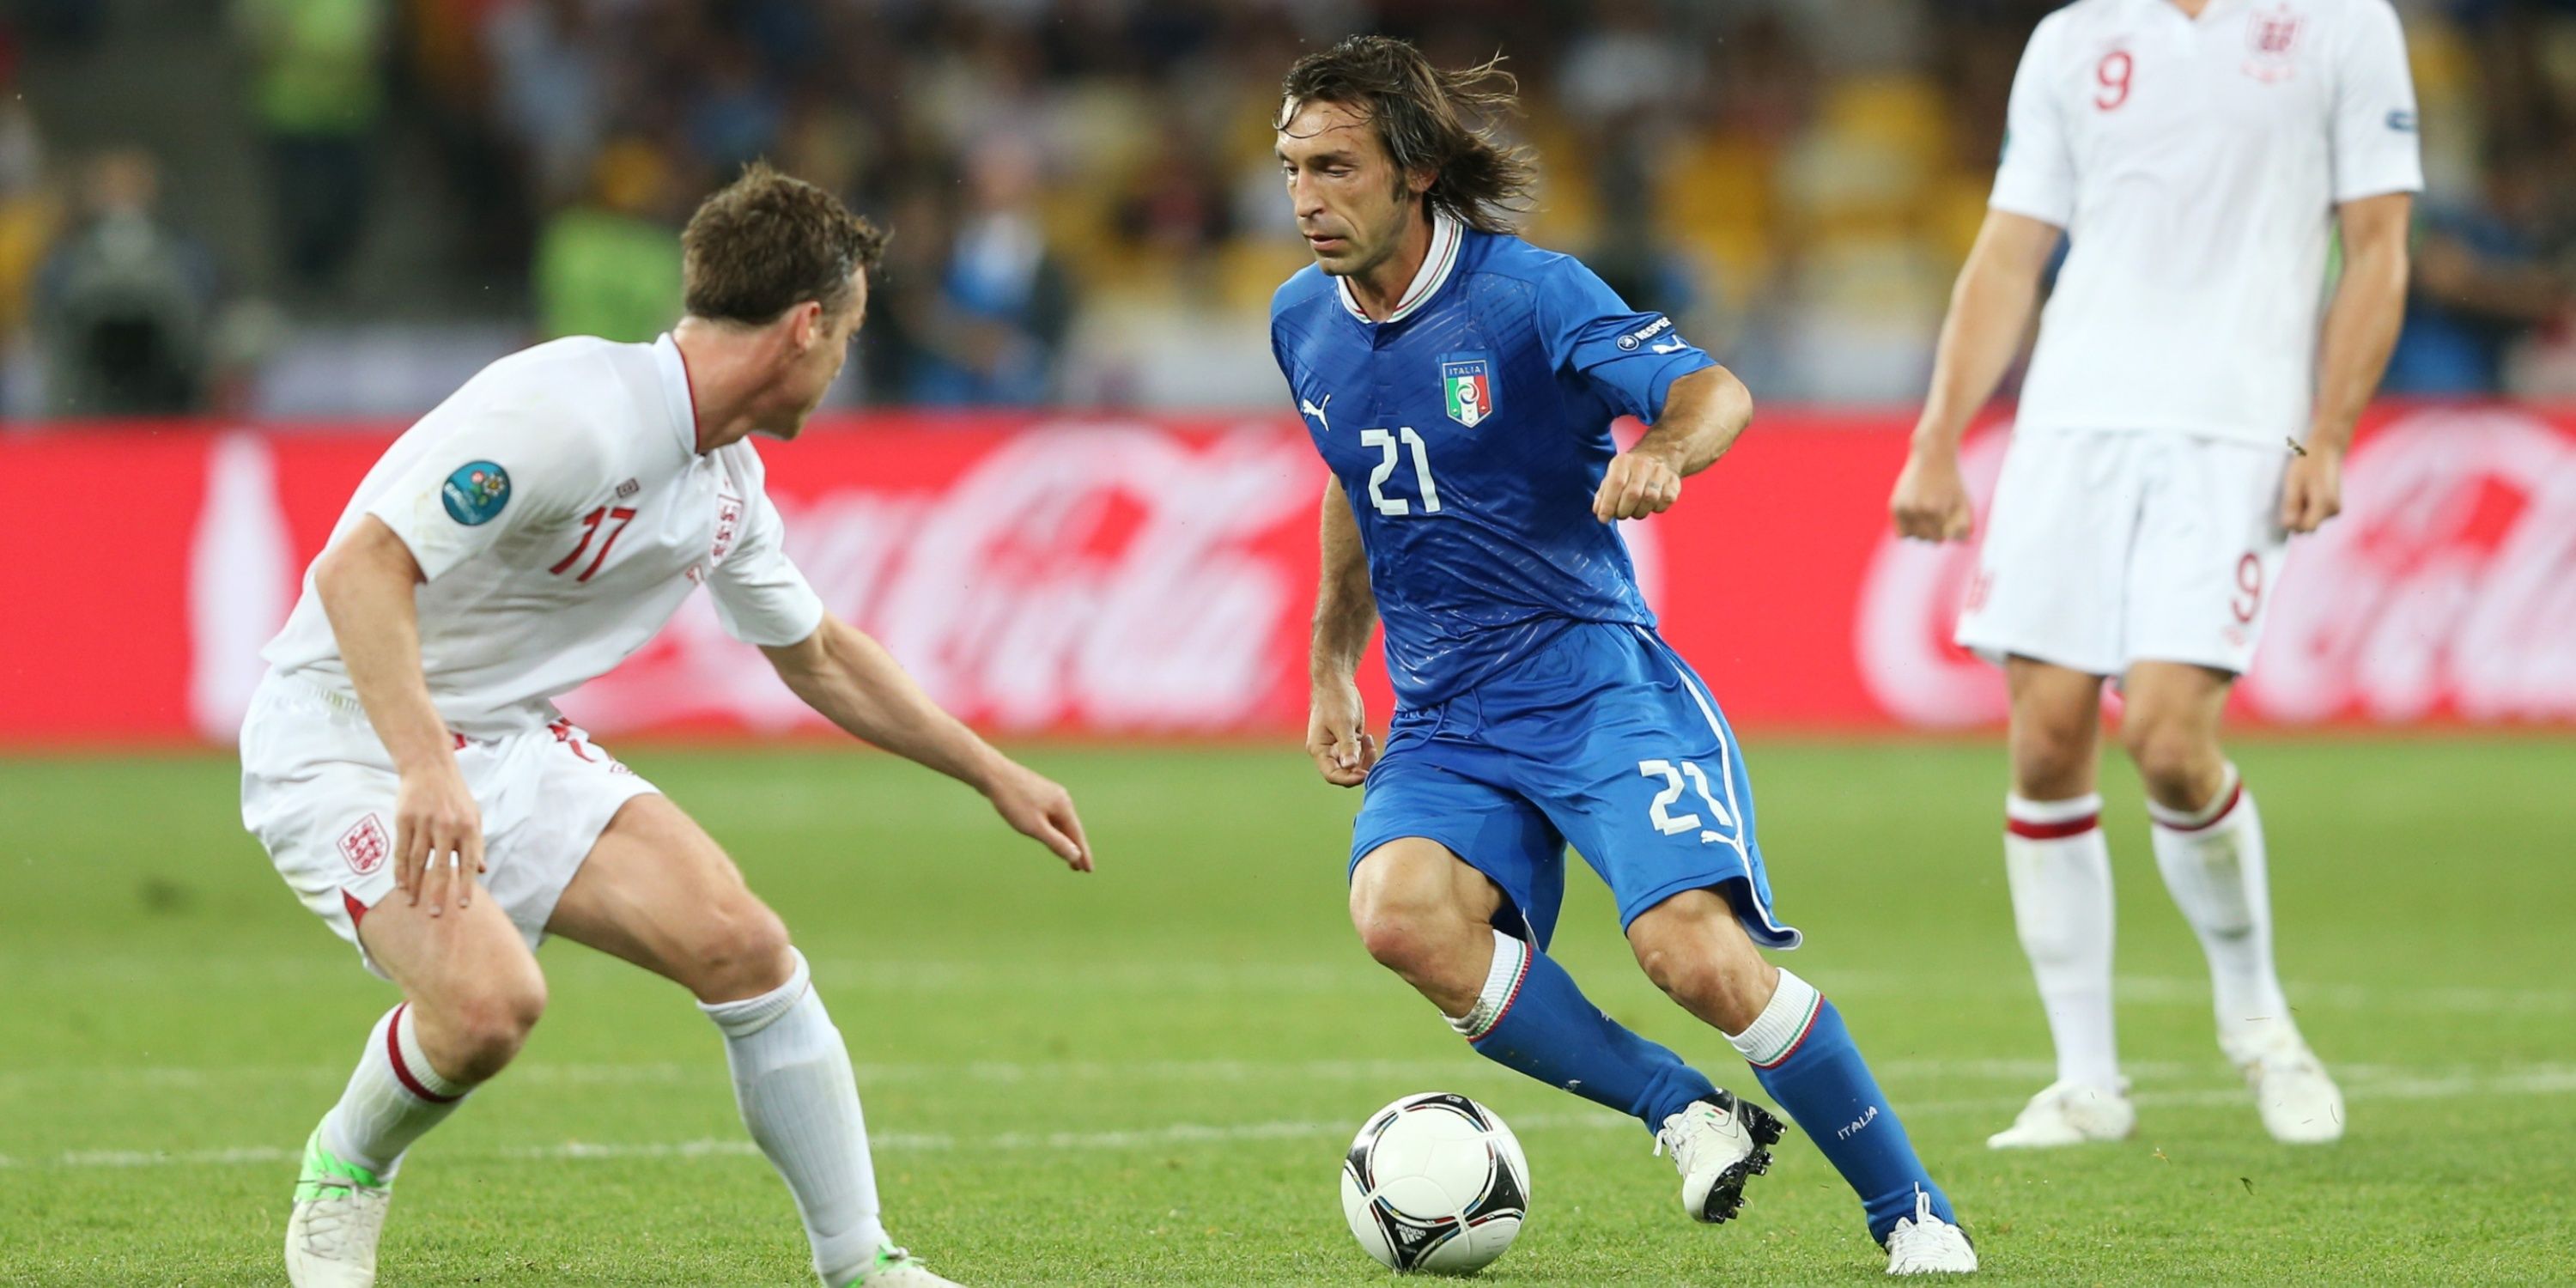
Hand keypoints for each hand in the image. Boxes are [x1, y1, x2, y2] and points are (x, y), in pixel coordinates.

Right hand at [392, 760, 483, 916]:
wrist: (430, 767)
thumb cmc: (455, 796)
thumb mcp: (474, 816)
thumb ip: (477, 844)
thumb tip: (482, 871)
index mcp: (468, 827)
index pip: (468, 862)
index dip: (466, 885)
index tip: (464, 906)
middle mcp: (447, 826)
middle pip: (441, 866)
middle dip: (438, 893)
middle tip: (434, 915)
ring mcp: (424, 823)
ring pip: (418, 861)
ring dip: (415, 885)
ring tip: (413, 904)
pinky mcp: (404, 820)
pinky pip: (401, 850)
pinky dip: (400, 869)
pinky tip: (401, 886)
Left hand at [984, 761, 1093, 871]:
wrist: (993, 774)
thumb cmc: (1013, 802)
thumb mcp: (1035, 827)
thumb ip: (1056, 842)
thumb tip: (1076, 855)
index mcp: (1063, 806)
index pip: (1077, 835)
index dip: (1083, 854)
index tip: (1089, 870)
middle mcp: (1061, 798)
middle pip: (1071, 828)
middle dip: (1075, 848)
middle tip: (1079, 869)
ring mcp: (1049, 794)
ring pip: (1060, 822)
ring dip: (1064, 839)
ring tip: (1066, 855)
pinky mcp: (1037, 793)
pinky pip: (1051, 816)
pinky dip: (1054, 829)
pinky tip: (1050, 834)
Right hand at [1307, 678, 1378, 786]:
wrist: (1336, 682)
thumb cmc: (1335, 700)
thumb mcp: (1343, 723)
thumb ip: (1347, 746)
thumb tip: (1350, 766)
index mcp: (1319, 750)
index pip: (1333, 775)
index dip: (1349, 779)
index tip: (1365, 774)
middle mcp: (1327, 751)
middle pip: (1345, 772)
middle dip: (1360, 767)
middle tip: (1371, 752)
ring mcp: (1338, 747)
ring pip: (1354, 765)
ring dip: (1365, 758)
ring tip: (1368, 741)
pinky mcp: (1348, 740)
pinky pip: (1358, 754)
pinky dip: (1366, 751)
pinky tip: (1367, 737)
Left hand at [1593, 449, 1682, 520]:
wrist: (1660, 455)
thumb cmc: (1630, 472)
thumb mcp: (1612, 476)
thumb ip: (1603, 495)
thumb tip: (1598, 512)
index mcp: (1623, 462)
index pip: (1615, 484)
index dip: (1608, 504)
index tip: (1603, 519)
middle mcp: (1642, 464)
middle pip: (1633, 494)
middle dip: (1624, 511)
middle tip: (1621, 514)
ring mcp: (1660, 472)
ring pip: (1650, 500)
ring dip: (1639, 511)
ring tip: (1635, 509)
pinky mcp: (1674, 482)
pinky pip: (1664, 502)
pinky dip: (1655, 508)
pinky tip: (1650, 505)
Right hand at [1890, 448, 1974, 541]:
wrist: (1932, 457)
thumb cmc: (1951, 482)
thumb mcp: (1963, 503)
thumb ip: (1963, 526)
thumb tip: (1953, 542)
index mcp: (1934, 510)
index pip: (1938, 538)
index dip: (1944, 531)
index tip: (1946, 520)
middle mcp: (1916, 510)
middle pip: (1924, 539)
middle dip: (1932, 532)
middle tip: (1936, 516)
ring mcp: (1903, 507)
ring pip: (1911, 537)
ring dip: (1920, 531)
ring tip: (1926, 514)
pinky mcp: (1894, 505)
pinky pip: (1901, 531)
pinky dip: (1909, 526)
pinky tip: (1916, 512)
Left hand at [2279, 445, 2342, 533]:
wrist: (2327, 449)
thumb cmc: (2308, 463)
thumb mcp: (2293, 482)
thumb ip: (2291, 505)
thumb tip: (2289, 526)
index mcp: (2325, 505)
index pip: (2306, 528)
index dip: (2293, 521)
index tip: (2289, 505)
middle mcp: (2334, 511)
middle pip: (2308, 526)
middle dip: (2297, 516)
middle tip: (2296, 494)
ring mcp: (2335, 510)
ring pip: (2311, 521)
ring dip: (2302, 511)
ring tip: (2303, 490)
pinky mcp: (2333, 508)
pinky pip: (2315, 515)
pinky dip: (2308, 507)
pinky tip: (2309, 491)